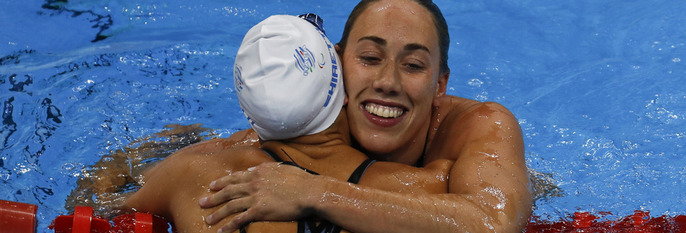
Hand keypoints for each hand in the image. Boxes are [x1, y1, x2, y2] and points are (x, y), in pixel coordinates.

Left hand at [198, 162, 320, 231]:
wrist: (309, 191)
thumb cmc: (299, 180)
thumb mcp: (280, 168)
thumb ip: (265, 168)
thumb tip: (254, 168)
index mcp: (258, 172)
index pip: (235, 177)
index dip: (222, 182)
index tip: (212, 186)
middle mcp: (254, 183)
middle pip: (228, 191)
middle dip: (213, 197)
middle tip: (201, 202)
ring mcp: (256, 197)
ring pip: (230, 205)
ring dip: (218, 213)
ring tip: (208, 219)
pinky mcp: (260, 210)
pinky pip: (240, 219)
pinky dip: (229, 226)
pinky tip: (221, 231)